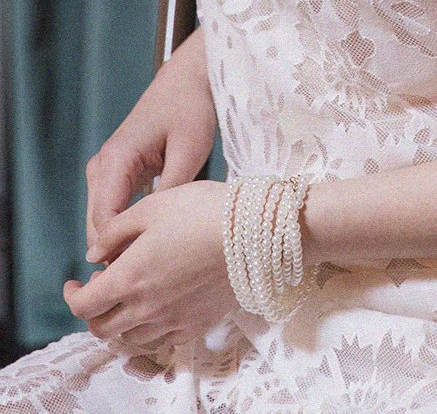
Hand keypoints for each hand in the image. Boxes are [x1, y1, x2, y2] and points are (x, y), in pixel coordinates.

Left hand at [63, 179, 236, 355]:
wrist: (253, 231)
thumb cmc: (200, 211)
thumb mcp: (152, 207)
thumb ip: (115, 232)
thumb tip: (94, 255)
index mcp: (129, 279)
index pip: (85, 306)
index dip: (73, 296)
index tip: (76, 282)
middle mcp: (146, 309)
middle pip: (104, 329)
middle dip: (94, 312)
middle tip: (101, 291)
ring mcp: (173, 321)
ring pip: (132, 338)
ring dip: (123, 321)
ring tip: (132, 296)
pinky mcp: (197, 324)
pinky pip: (165, 339)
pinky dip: (154, 328)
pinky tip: (162, 307)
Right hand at [85, 29, 215, 254]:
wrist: (187, 79)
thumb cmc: (190, 109)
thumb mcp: (188, 151)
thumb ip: (171, 192)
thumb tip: (158, 235)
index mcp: (115, 161)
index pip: (105, 223)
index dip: (119, 255)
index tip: (143, 276)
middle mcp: (102, 167)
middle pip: (99, 227)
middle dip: (118, 254)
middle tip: (149, 281)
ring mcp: (105, 169)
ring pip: (104, 221)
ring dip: (121, 243)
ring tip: (152, 267)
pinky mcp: (117, 170)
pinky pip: (114, 209)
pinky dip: (126, 228)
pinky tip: (149, 244)